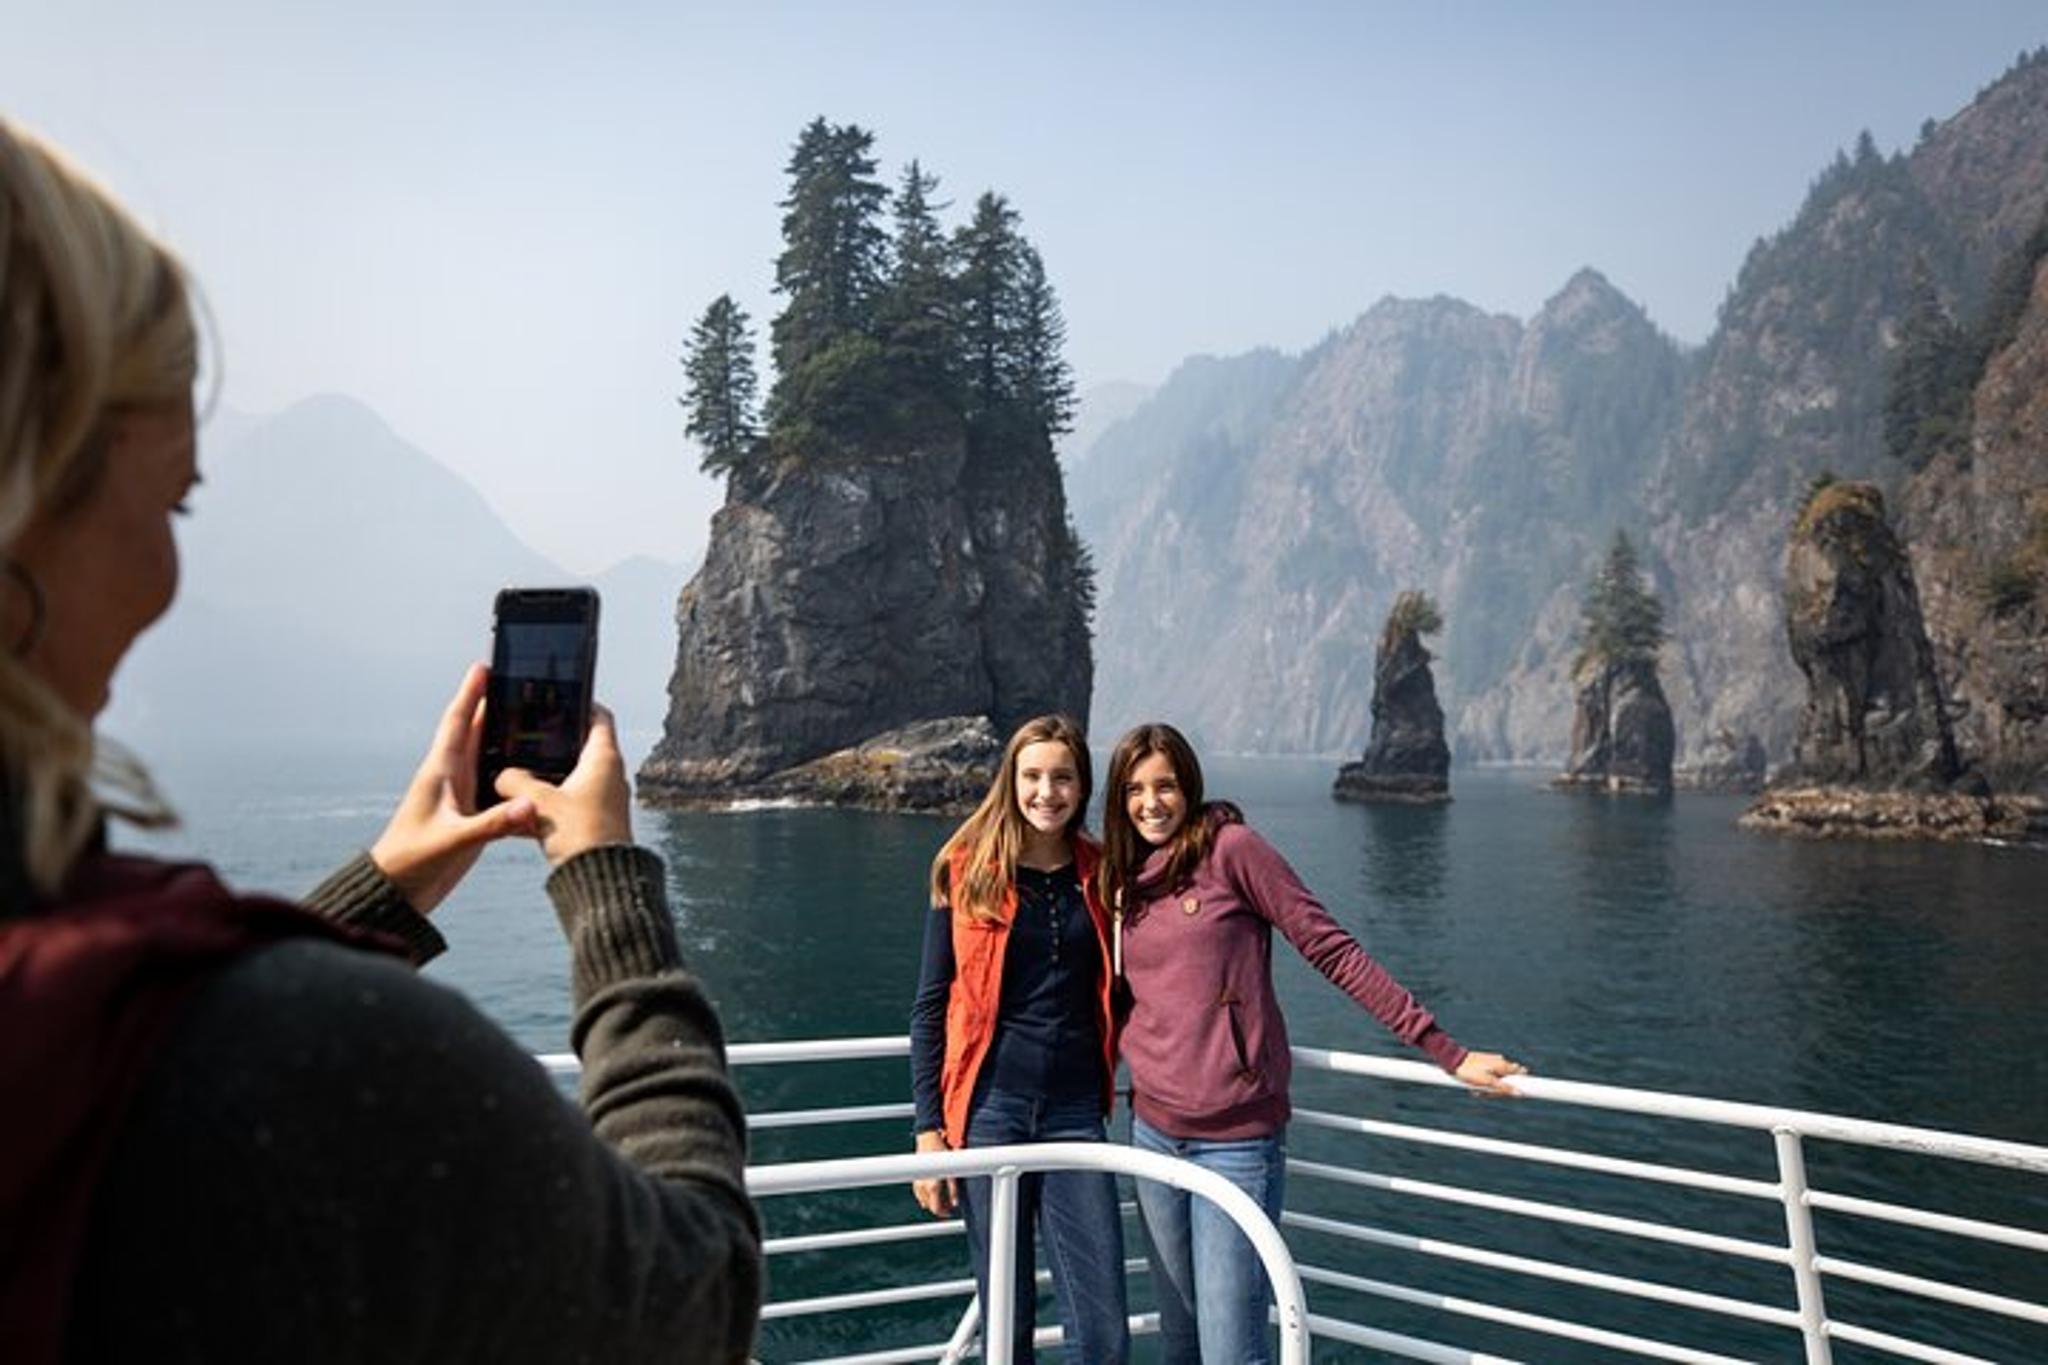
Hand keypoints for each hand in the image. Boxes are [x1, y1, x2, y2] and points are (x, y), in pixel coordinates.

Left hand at [370, 664, 537, 911]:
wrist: (398, 894)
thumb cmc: (412, 862)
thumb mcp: (453, 841)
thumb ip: (491, 824)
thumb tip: (529, 805)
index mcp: (440, 773)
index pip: (457, 723)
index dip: (470, 694)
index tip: (483, 667)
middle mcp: (450, 779)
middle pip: (474, 732)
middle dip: (493, 707)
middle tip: (517, 684)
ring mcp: (459, 797)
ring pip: (485, 757)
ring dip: (503, 739)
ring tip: (530, 721)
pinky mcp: (468, 818)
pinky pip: (493, 786)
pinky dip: (510, 775)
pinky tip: (530, 774)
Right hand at [496, 704, 632, 865]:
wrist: (600, 880)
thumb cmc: (580, 835)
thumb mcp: (538, 802)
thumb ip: (515, 782)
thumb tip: (501, 775)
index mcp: (603, 758)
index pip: (599, 717)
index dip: (582, 703)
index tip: (562, 697)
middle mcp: (610, 775)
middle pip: (583, 746)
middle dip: (557, 742)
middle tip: (531, 735)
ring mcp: (606, 798)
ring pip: (574, 776)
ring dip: (551, 774)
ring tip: (521, 770)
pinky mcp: (598, 820)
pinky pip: (572, 802)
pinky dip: (552, 800)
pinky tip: (527, 808)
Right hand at [912, 1129, 956, 1216]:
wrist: (928, 1140)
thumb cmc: (941, 1154)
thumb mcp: (952, 1172)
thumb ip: (953, 1190)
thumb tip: (955, 1203)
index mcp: (933, 1187)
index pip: (936, 1208)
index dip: (944, 1213)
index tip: (950, 1212)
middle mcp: (923, 1187)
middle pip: (930, 1206)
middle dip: (940, 1208)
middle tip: (949, 1206)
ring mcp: (917, 1184)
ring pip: (924, 1201)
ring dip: (933, 1202)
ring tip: (943, 1198)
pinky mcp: (914, 1180)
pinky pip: (920, 1194)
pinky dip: (926, 1196)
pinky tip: (933, 1192)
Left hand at [1454, 1050, 1526, 1094]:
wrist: (1453, 1061)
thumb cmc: (1470, 1071)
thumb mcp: (1487, 1082)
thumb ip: (1503, 1087)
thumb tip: (1519, 1093)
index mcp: (1502, 1064)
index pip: (1519, 1073)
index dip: (1522, 1082)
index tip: (1523, 1092)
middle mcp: (1499, 1061)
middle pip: (1508, 1079)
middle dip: (1499, 1090)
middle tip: (1486, 1094)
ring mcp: (1491, 1062)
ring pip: (1497, 1080)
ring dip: (1489, 1088)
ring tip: (1478, 1092)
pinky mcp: (1483, 1064)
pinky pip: (1489, 1077)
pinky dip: (1484, 1084)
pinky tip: (1475, 1088)